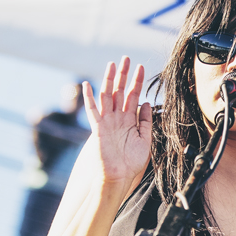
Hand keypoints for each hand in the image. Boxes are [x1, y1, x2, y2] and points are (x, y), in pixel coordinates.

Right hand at [82, 57, 151, 187]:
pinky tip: (88, 85)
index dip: (137, 82)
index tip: (142, 68)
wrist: (119, 176)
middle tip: (126, 58)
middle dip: (123, 75)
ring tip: (112, 64)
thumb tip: (147, 103)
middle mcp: (117, 118)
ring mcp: (107, 121)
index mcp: (129, 120)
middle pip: (120, 91)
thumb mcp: (145, 139)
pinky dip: (89, 98)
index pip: (134, 96)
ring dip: (109, 80)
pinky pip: (93, 110)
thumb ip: (146, 121)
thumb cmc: (131, 162)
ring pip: (107, 96)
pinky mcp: (98, 128)